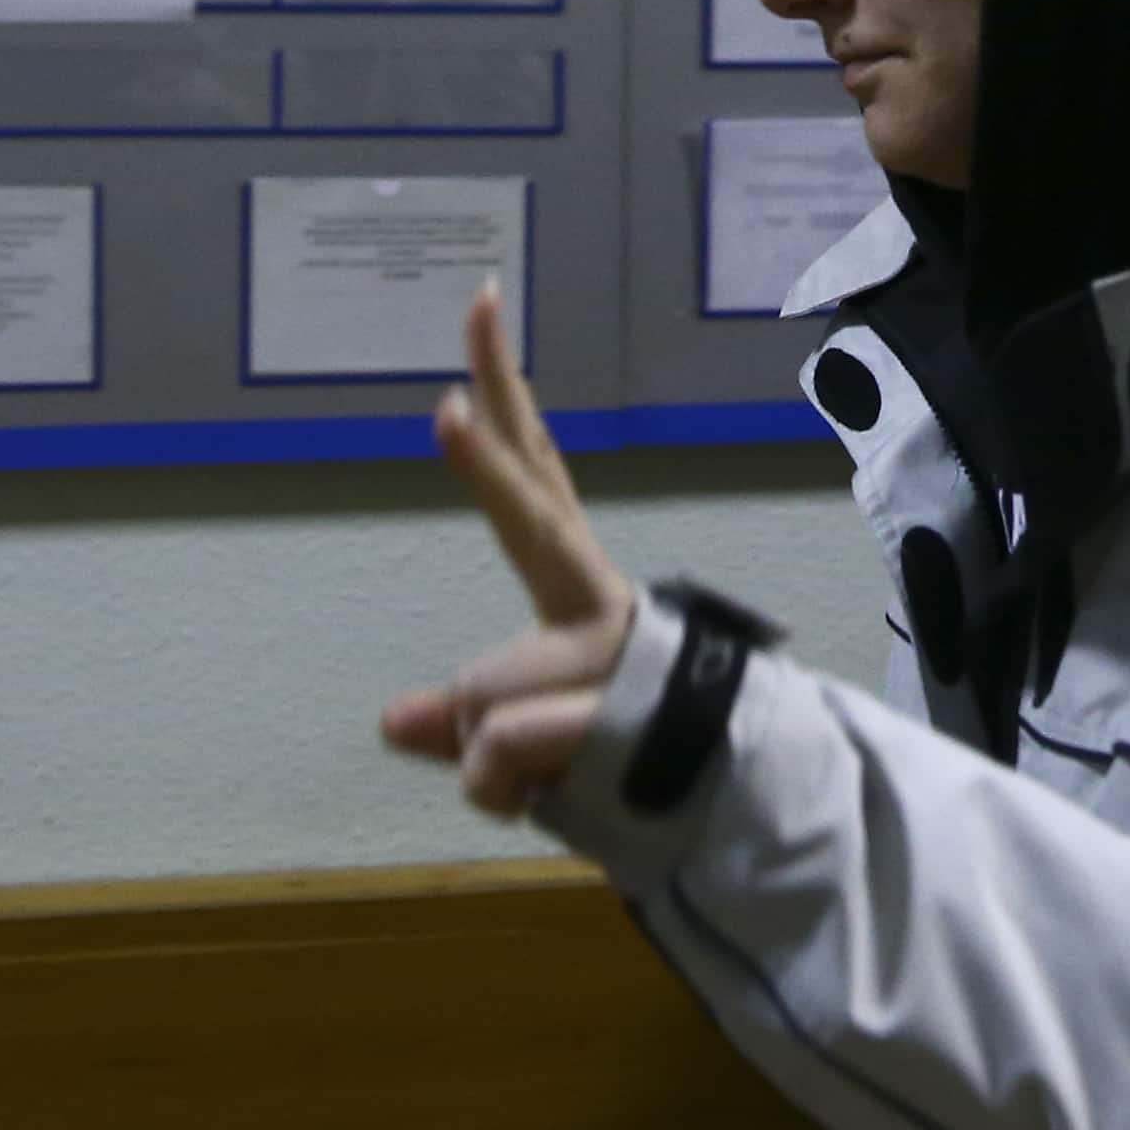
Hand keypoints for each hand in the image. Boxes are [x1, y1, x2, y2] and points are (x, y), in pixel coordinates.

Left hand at [380, 283, 639, 817]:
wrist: (735, 818)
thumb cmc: (620, 765)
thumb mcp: (516, 747)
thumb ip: (461, 721)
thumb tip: (394, 722)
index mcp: (576, 590)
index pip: (536, 475)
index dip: (502, 401)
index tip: (480, 311)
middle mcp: (601, 606)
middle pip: (535, 519)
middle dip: (486, 464)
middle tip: (446, 403)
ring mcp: (616, 656)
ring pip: (487, 693)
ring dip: (488, 758)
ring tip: (533, 782)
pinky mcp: (621, 714)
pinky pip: (501, 746)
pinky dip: (498, 790)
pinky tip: (546, 798)